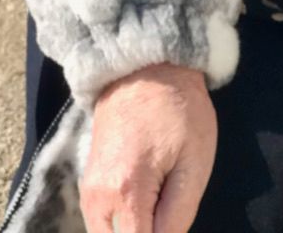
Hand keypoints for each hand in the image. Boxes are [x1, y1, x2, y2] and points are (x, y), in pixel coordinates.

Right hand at [81, 62, 216, 232]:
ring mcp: (88, 191)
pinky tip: (146, 202)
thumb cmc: (179, 110)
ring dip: (133, 230)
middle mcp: (97, 198)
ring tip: (159, 203)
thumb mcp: (194, 163)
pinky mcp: (87, 184)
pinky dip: (123, 223)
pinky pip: (103, 222)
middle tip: (168, 211)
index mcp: (126, 192)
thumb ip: (179, 217)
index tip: (173, 221)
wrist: (146, 66)